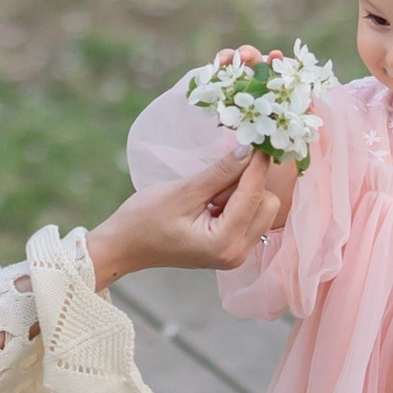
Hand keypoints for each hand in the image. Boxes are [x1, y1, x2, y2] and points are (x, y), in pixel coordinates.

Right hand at [87, 146, 296, 292]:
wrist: (125, 246)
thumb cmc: (144, 220)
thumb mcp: (182, 192)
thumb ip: (219, 172)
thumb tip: (248, 150)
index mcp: (224, 243)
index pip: (254, 196)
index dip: (257, 165)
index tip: (259, 139)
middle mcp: (237, 254)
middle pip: (268, 205)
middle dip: (247, 184)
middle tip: (214, 181)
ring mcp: (236, 254)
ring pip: (262, 210)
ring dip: (242, 194)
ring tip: (208, 196)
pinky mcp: (232, 248)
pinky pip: (250, 217)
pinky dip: (236, 203)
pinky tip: (211, 203)